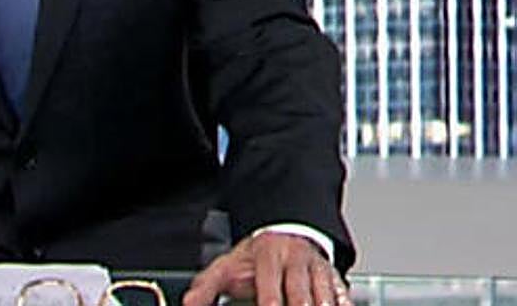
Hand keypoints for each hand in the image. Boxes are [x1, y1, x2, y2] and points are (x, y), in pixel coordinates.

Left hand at [182, 231, 350, 305]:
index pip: (270, 283)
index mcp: (269, 255)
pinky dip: (342, 304)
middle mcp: (296, 261)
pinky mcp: (335, 281)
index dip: (270, 301)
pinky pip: (343, 297)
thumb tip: (189, 304)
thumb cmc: (254, 258)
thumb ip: (207, 286)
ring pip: (324, 296)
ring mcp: (318, 271)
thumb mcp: (226, 265)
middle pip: (300, 294)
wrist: (284, 233)